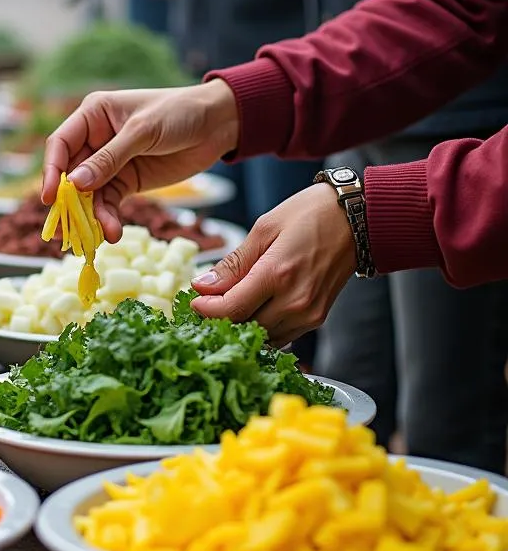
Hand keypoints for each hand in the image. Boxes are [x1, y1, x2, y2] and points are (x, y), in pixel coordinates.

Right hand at [41, 81, 239, 240]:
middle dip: (69, 202)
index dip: (50, 171)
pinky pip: (109, 203)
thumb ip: (109, 158)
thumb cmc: (179, 112)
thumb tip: (74, 184)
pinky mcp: (127, 181)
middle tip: (66, 229)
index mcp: (93, 115)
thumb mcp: (143, 132)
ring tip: (104, 234)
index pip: (60, 144)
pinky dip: (108, 218)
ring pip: (89, 194)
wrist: (219, 123)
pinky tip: (113, 232)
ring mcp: (110, 163)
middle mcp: (95, 139)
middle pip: (70, 174)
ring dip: (92, 215)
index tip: (49, 197)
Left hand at [190, 184, 356, 345]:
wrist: (360, 218)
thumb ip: (233, 263)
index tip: (192, 302)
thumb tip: (202, 287)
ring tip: (224, 307)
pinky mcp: (316, 319)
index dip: (205, 310)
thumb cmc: (310, 214)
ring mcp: (309, 314)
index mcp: (278, 274)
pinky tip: (251, 311)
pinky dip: (261, 328)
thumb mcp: (264, 228)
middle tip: (203, 304)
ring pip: (261, 336)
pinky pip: (280, 336)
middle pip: (244, 327)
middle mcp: (295, 300)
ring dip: (239, 326)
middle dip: (218, 319)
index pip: (231, 309)